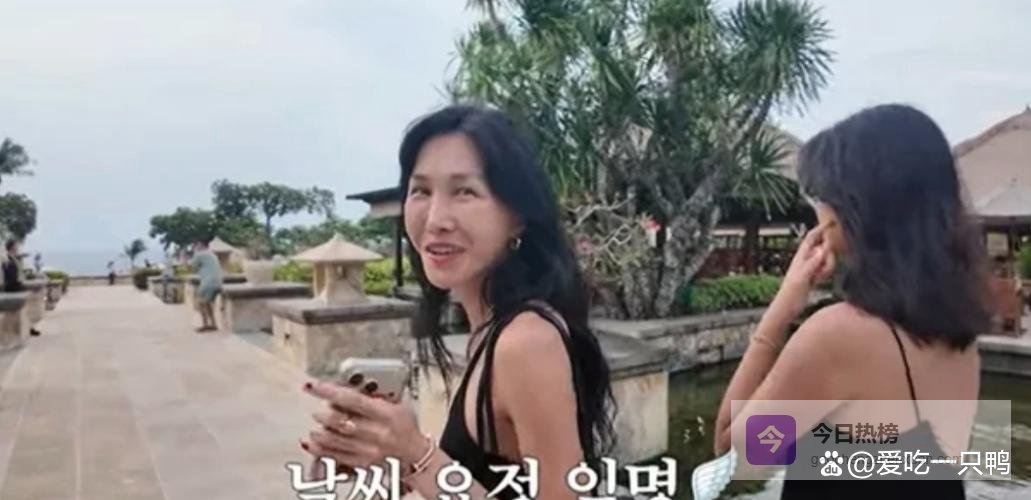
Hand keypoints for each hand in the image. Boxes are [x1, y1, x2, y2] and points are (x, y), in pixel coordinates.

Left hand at [301, 381, 426, 470]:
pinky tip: (312, 442)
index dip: (330, 392)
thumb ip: (374, 395)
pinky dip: (320, 449)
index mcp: (387, 414)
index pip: (353, 400)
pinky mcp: (362, 463)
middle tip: (319, 409)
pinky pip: (335, 456)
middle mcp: (378, 433)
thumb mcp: (398, 403)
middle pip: (341, 421)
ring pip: (335, 439)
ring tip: (316, 424)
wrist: (413, 453)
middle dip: (324, 414)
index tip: (314, 386)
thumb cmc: (404, 424)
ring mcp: (369, 450)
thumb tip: (346, 385)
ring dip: (320, 431)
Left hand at [777, 224, 835, 314]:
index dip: (821, 228)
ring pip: (827, 259)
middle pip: (825, 248)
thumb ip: (813, 263)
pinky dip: (825, 273)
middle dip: (828, 257)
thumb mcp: (802, 277)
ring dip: (827, 268)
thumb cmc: (791, 293)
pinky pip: (827, 268)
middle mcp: (806, 257)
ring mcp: (811, 265)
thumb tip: (824, 248)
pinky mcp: (814, 274)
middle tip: (819, 272)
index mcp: (801, 255)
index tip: (833, 221)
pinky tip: (818, 281)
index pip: (812, 236)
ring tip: (817, 279)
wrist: (787, 306)